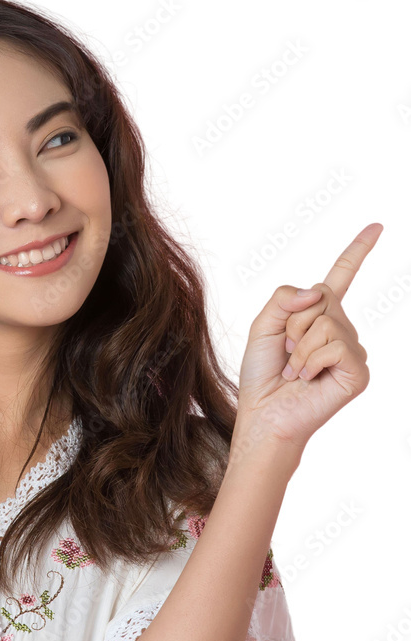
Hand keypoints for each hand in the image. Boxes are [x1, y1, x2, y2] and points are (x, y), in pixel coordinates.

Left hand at [234, 222, 382, 459]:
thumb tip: (319, 290)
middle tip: (286, 352)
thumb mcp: (263, 326)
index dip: (358, 251)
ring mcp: (353, 350)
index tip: (377, 226)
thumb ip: (284, 299)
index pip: (342, 276)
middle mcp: (342, 329)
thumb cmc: (262, 373)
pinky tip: (307, 378)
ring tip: (296, 369)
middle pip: (322, 296)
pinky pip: (334, 345)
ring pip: (325, 321)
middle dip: (293, 322)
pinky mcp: (359, 371)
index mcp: (319, 315)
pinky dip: (311, 360)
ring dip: (299, 345)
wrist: (264, 413)